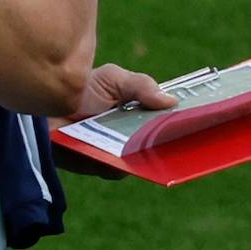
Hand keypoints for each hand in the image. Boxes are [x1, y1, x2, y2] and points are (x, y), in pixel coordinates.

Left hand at [50, 63, 177, 179]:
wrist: (44, 99)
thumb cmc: (83, 87)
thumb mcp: (115, 79)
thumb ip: (142, 86)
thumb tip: (172, 101)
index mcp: (140, 119)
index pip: (168, 127)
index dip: (186, 127)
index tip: (206, 124)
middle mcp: (131, 141)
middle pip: (160, 150)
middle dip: (176, 148)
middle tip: (189, 142)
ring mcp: (114, 155)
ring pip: (139, 163)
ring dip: (150, 158)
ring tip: (162, 151)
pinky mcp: (94, 165)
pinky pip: (114, 170)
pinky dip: (120, 165)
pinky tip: (126, 157)